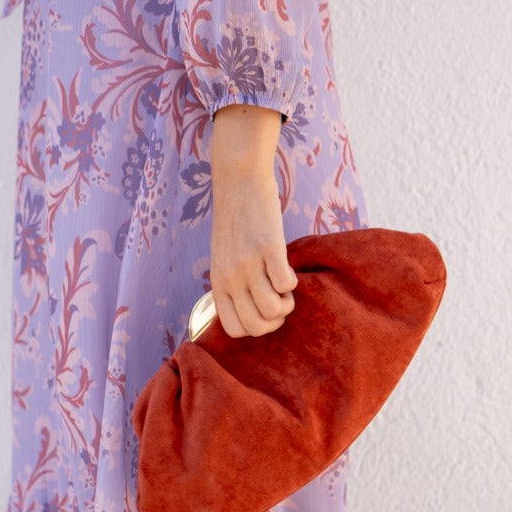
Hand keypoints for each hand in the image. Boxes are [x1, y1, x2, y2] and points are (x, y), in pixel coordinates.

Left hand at [209, 105, 295, 338]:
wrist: (239, 181)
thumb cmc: (235, 221)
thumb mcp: (223, 258)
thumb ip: (232, 284)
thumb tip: (252, 311)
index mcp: (218, 283)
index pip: (235, 329)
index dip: (255, 328)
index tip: (264, 311)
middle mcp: (231, 277)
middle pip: (256, 325)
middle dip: (275, 320)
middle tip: (281, 300)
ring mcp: (249, 263)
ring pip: (273, 309)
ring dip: (287, 302)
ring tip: (285, 285)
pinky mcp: (268, 247)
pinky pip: (285, 284)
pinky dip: (292, 282)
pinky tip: (288, 268)